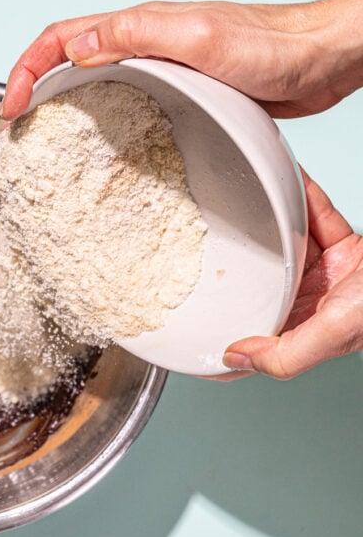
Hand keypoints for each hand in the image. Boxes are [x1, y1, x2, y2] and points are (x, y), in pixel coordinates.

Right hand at [1, 0, 362, 120]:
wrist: (318, 58)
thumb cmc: (269, 46)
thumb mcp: (198, 38)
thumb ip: (137, 36)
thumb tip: (78, 47)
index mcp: (139, 26)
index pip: (62, 38)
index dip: (28, 68)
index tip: (11, 107)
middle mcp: (144, 41)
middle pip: (69, 55)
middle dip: (33, 84)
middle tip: (18, 124)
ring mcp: (160, 65)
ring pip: (93, 77)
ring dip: (61, 100)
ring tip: (46, 136)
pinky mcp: (179, 87)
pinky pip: (124, 96)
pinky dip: (98, 115)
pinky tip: (102, 142)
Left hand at [222, 169, 362, 379]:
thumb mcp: (334, 334)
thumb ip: (283, 355)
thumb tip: (232, 357)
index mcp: (304, 330)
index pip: (255, 332)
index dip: (224, 324)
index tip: (191, 309)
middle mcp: (310, 303)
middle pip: (264, 281)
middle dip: (239, 262)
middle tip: (204, 237)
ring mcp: (326, 273)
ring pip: (285, 244)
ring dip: (267, 221)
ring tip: (237, 198)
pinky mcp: (344, 245)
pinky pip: (315, 216)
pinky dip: (302, 196)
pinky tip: (284, 180)